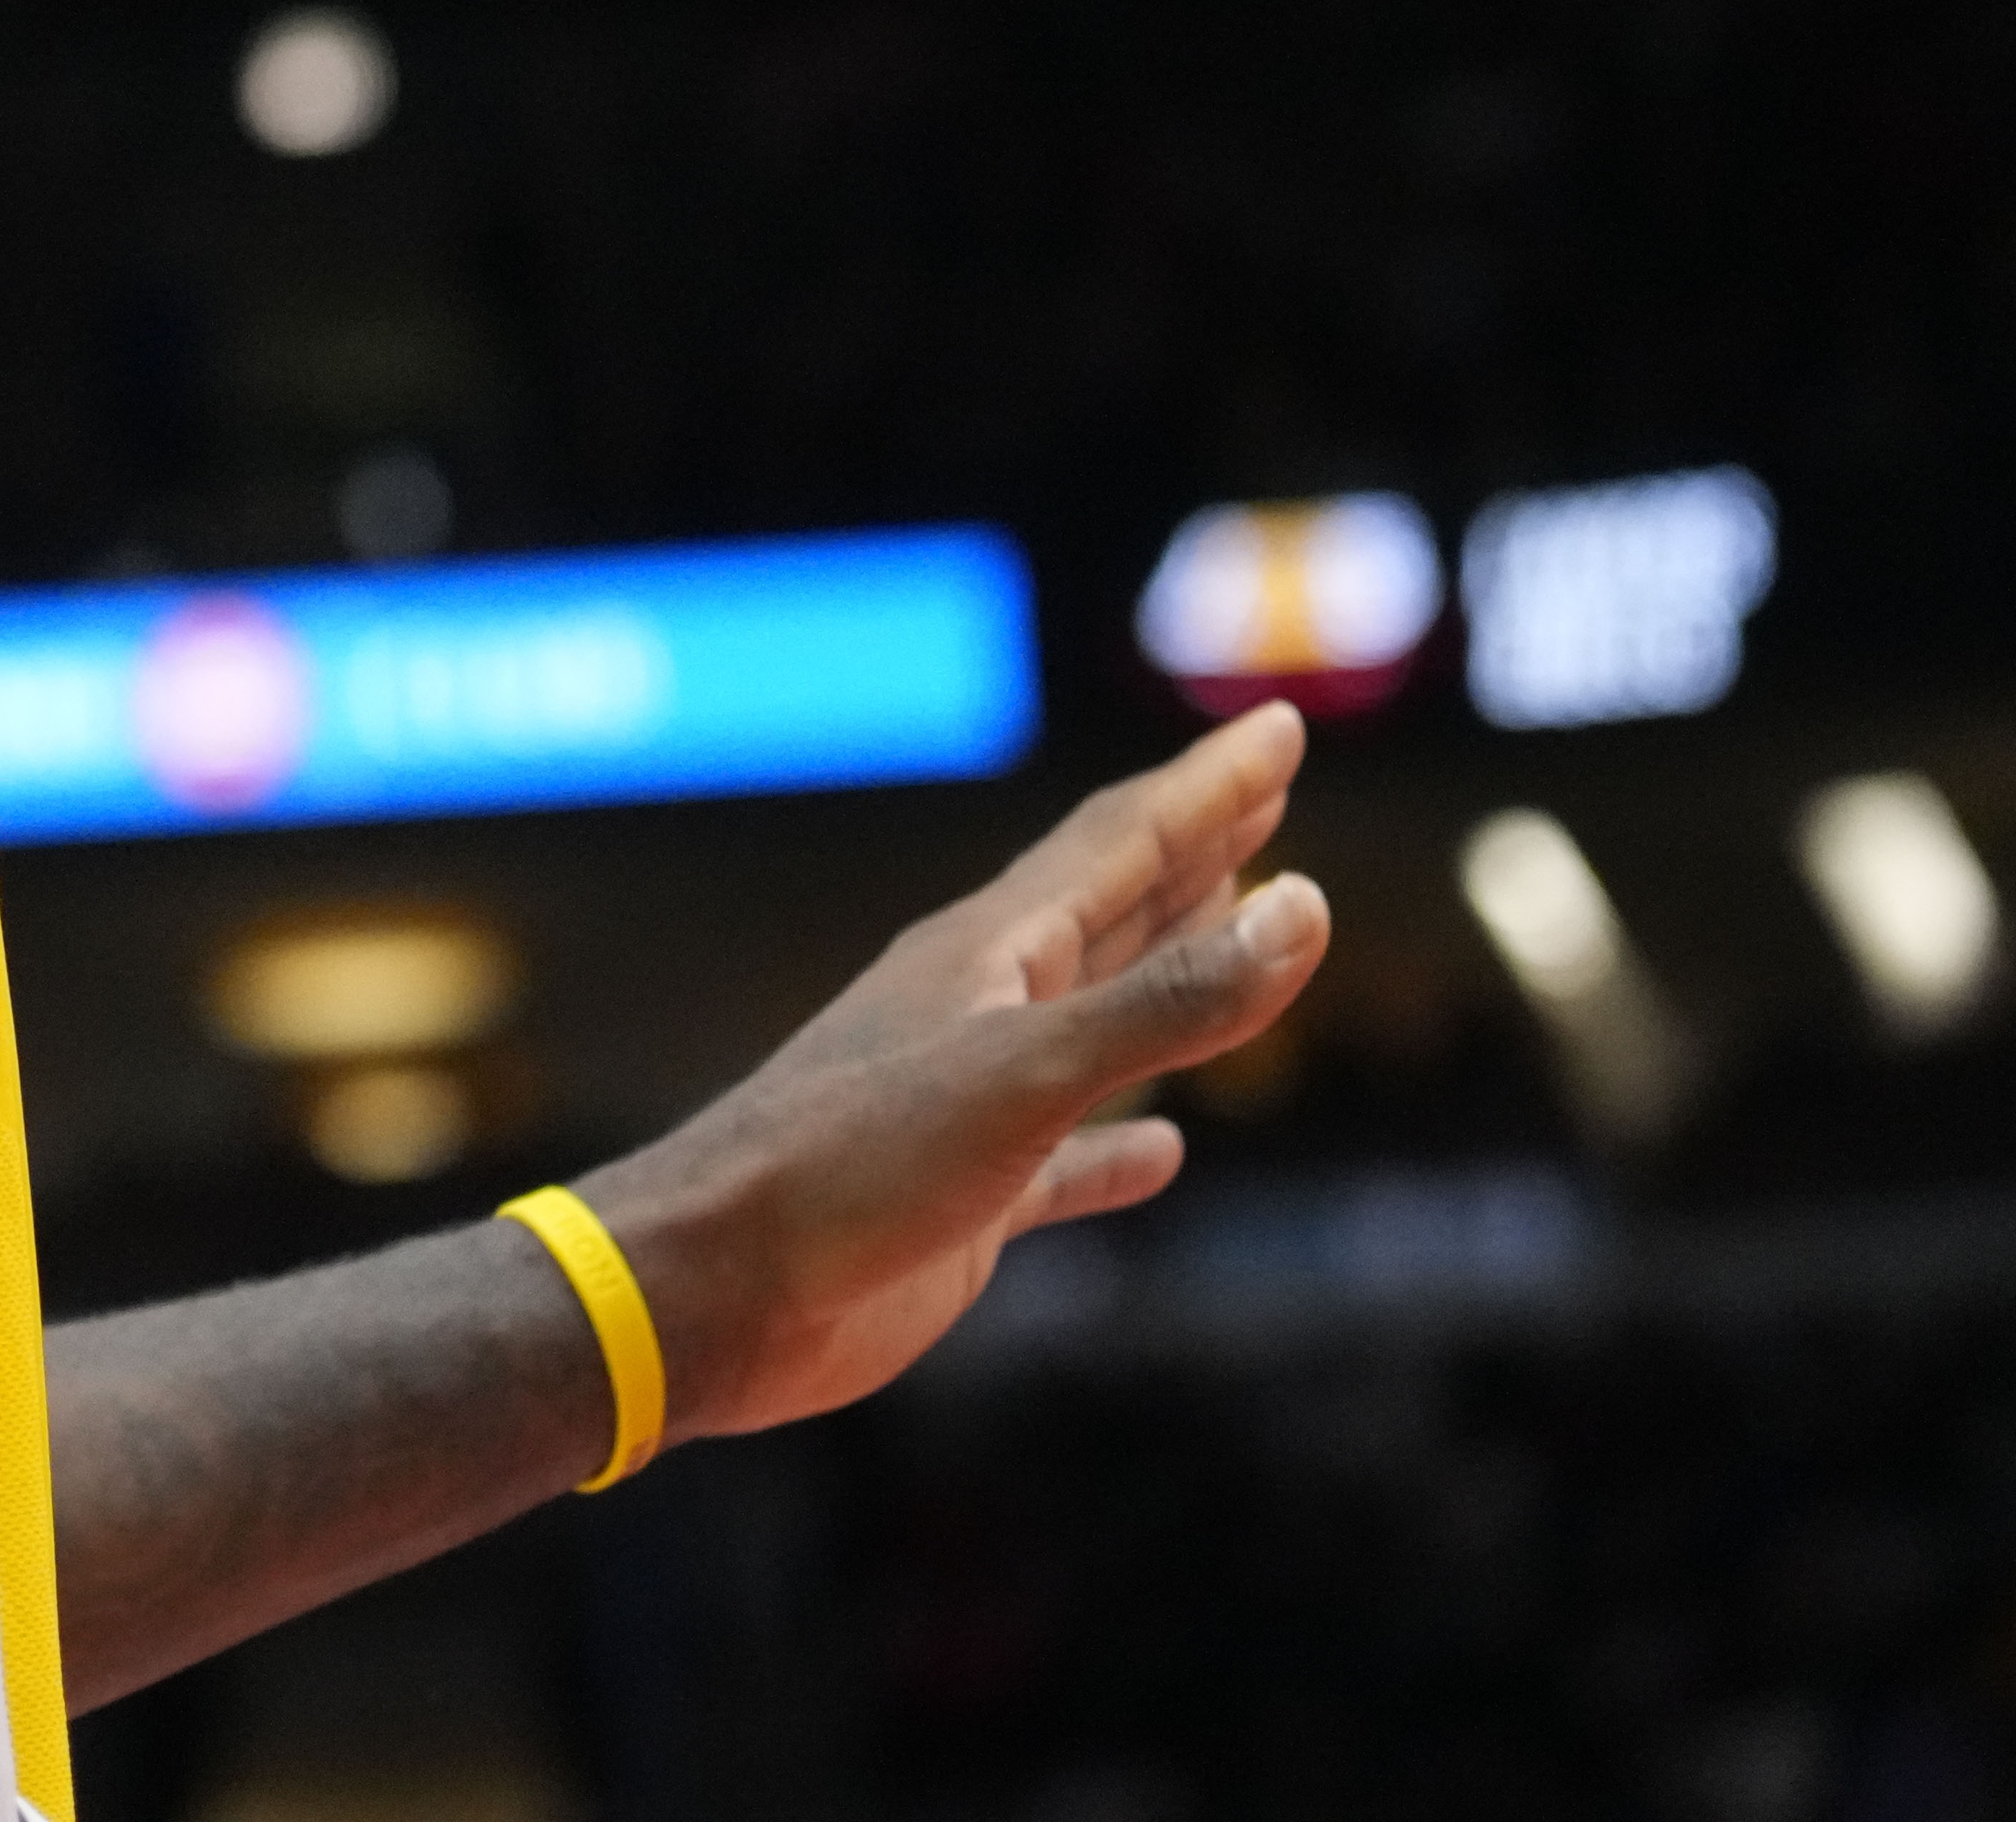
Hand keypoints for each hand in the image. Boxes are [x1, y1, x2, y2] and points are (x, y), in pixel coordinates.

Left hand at [574, 705, 1328, 1447]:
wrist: (716, 1287)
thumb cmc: (848, 1167)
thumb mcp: (1026, 1072)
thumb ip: (1167, 1000)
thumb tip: (1299, 903)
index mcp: (989, 954)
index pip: (1122, 841)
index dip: (1210, 785)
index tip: (1281, 728)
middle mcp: (980, 1011)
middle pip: (1110, 907)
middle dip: (1195, 847)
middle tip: (1266, 788)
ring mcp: (970, 1104)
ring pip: (1092, 1018)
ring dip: (1165, 970)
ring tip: (1231, 929)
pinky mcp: (962, 1199)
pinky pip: (1062, 1160)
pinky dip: (1118, 1149)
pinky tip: (1165, 1149)